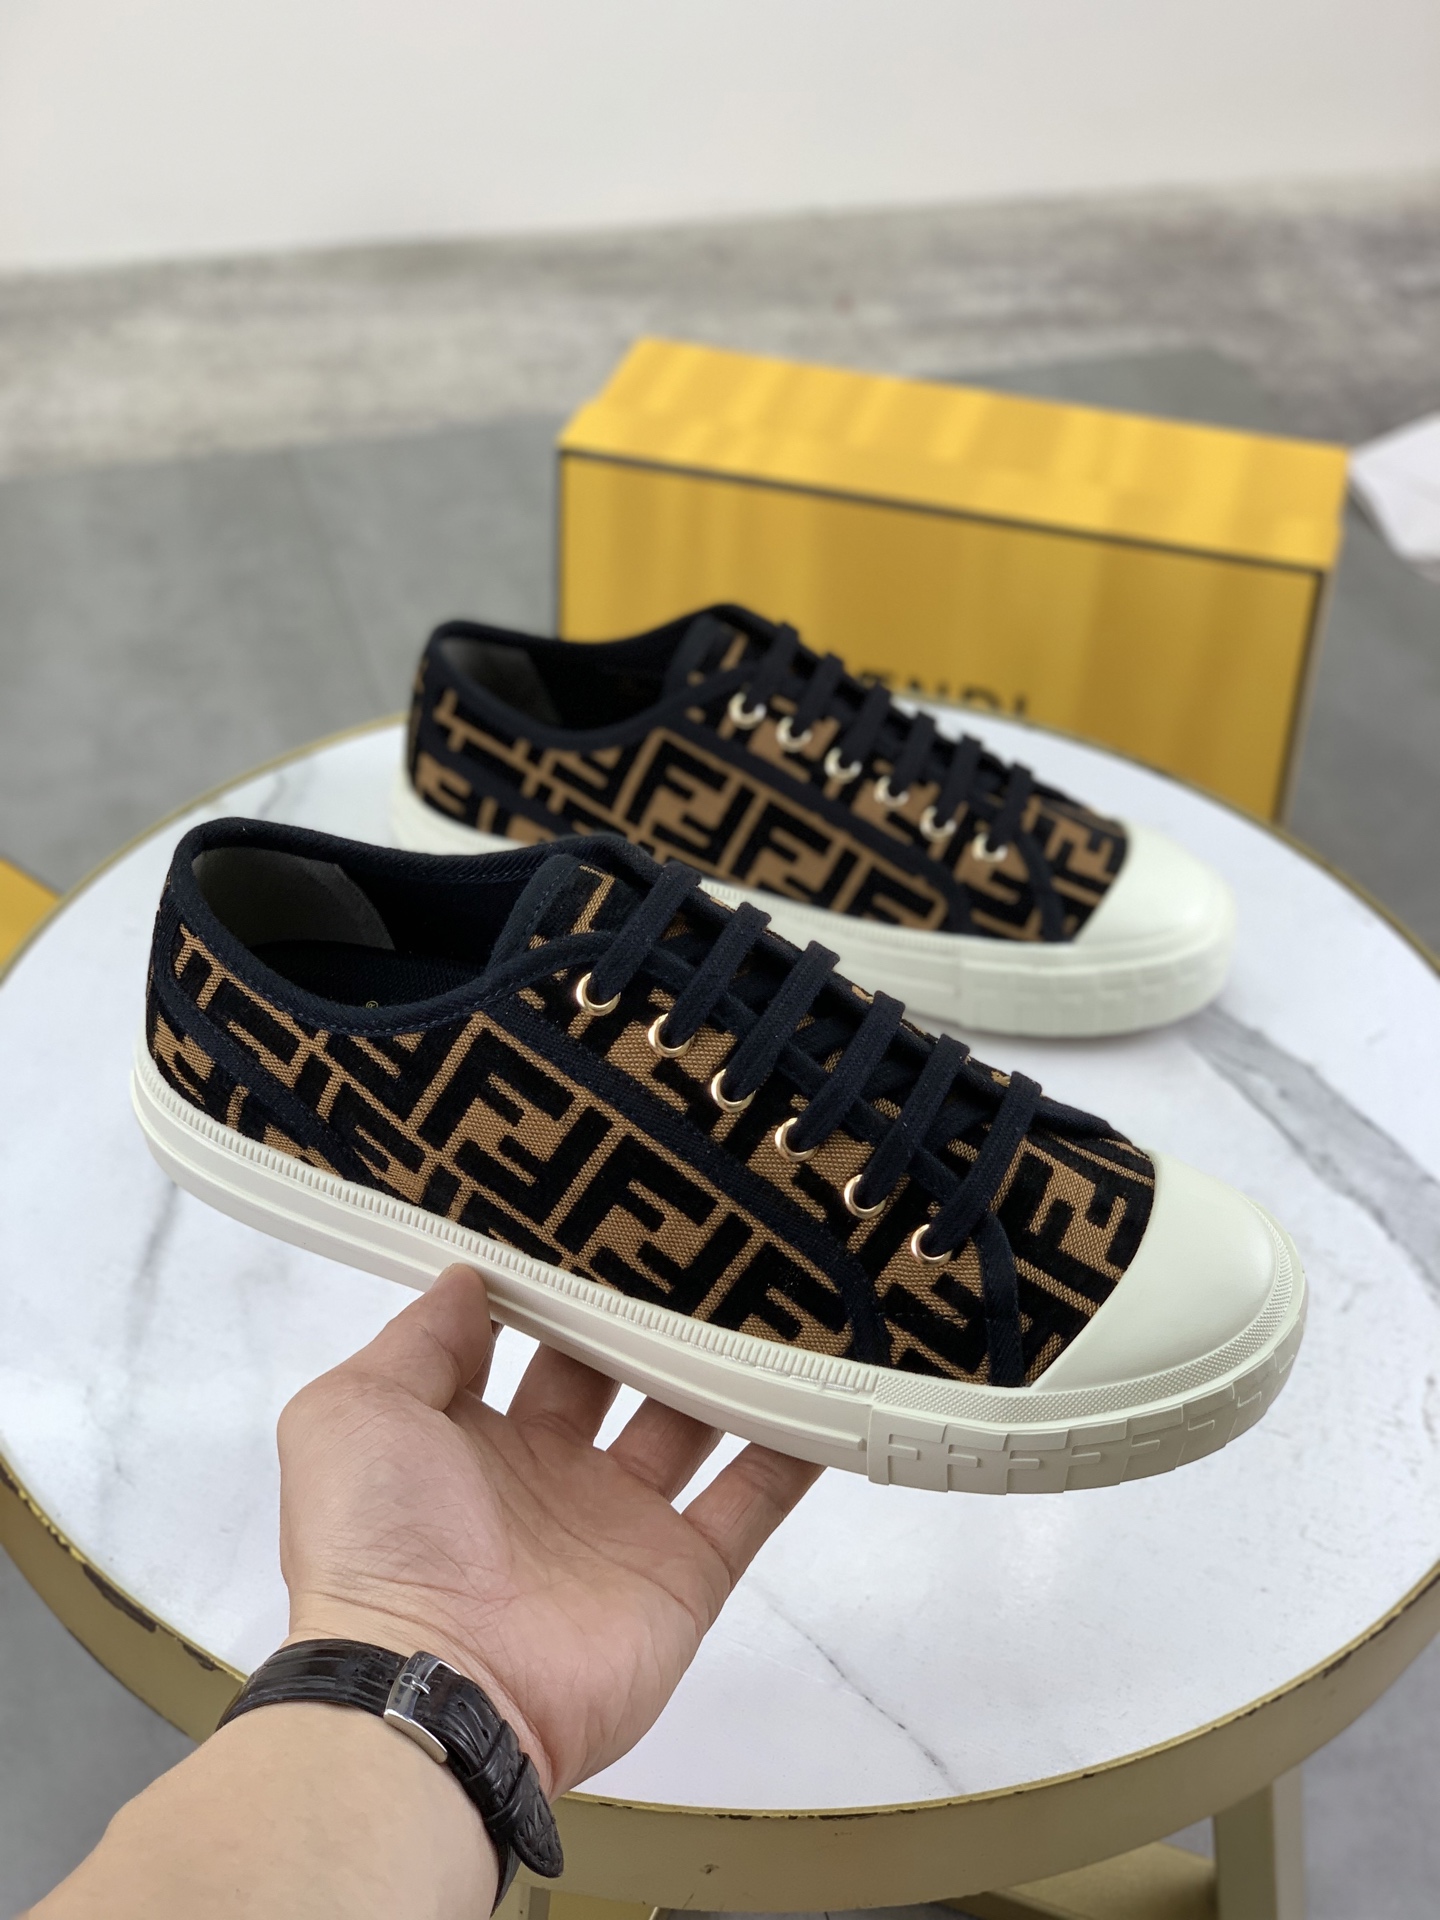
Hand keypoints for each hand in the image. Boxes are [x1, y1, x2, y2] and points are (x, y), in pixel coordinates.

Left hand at [277, 1265, 820, 1796]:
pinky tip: (827, 1388)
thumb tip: (468, 1279)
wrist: (435, 1687)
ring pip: (692, 1425)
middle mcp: (549, 1475)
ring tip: (777, 1291)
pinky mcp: (683, 1575)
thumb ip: (417, 1341)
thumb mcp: (354, 1413)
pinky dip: (794, 1450)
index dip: (560, 1288)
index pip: (527, 1343)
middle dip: (650, 1316)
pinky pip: (752, 1501)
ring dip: (727, 1367)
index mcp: (470, 1436)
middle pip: (618, 1375)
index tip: (604, 1219)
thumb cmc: (379, 1540)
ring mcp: (621, 1526)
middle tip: (703, 1238)